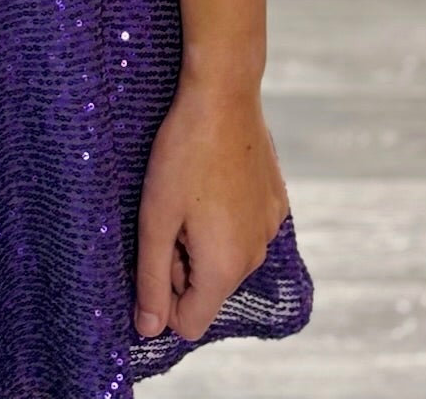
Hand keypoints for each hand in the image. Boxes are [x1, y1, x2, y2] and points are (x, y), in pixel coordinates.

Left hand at [132, 74, 290, 343]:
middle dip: (181, 261)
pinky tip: (212, 177)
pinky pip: (243, 228)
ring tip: (188, 190)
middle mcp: (255, 256)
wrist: (225, 94)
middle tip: (168, 210)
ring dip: (201, 237)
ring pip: (225, 257)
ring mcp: (270, 228)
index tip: (155, 249)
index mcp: (225, 268)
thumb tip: (150, 330)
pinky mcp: (275, 202)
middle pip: (207, 287)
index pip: (189, 322)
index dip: (162, 295)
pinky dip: (224, 215)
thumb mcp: (155, 218)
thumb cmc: (183, 154)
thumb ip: (151, 280)